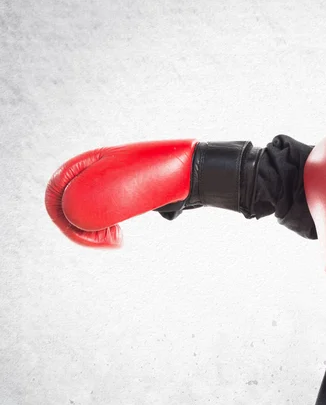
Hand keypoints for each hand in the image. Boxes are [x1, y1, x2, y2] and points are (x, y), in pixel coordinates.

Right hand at [45, 140, 195, 247]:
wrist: (191, 176)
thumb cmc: (160, 177)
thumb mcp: (120, 189)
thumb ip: (89, 202)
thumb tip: (74, 219)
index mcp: (89, 162)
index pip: (56, 190)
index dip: (62, 217)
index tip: (85, 233)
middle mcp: (95, 172)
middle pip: (68, 205)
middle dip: (80, 229)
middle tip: (109, 241)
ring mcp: (109, 185)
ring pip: (86, 215)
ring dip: (93, 233)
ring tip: (117, 239)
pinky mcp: (123, 198)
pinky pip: (103, 217)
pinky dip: (105, 231)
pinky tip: (119, 237)